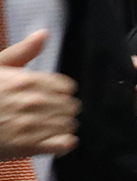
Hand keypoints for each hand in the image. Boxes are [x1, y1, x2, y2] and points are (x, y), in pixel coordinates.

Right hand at [0, 32, 76, 158]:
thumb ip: (22, 52)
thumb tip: (43, 34)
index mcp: (24, 80)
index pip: (66, 87)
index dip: (61, 92)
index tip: (54, 96)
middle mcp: (30, 102)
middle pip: (70, 106)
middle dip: (64, 109)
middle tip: (51, 113)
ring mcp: (29, 125)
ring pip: (69, 125)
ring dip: (63, 126)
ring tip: (50, 127)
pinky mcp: (26, 146)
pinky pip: (64, 144)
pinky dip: (64, 143)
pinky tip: (55, 140)